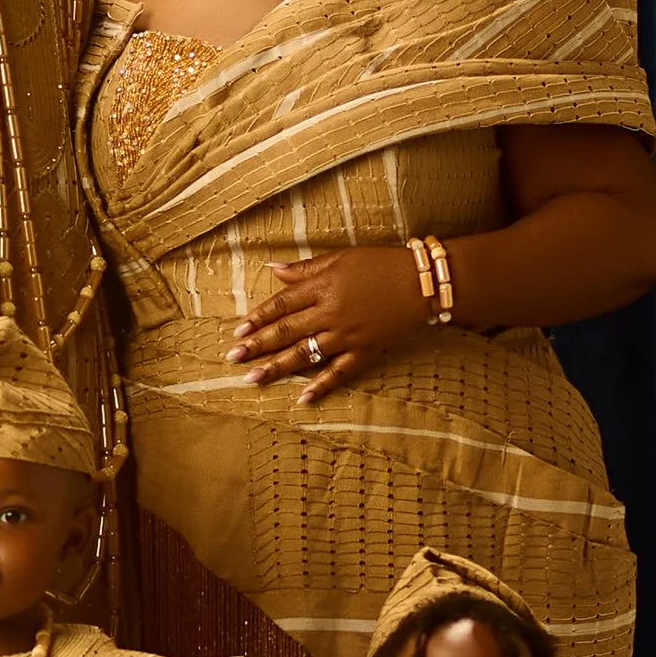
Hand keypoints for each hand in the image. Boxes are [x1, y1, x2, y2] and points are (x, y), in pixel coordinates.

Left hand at [229, 246, 431, 401]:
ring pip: (306, 354)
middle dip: (258, 346)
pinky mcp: (365, 351)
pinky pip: (339, 372)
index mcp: (323, 287)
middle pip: (287, 331)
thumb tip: (273, 269)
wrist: (421, 283)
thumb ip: (306, 268)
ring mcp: (347, 336)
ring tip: (253, 379)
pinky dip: (321, 386)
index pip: (282, 305)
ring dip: (278, 368)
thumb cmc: (379, 264)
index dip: (258, 318)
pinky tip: (302, 398)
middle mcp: (330, 313)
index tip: (238, 331)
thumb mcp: (340, 258)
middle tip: (234, 358)